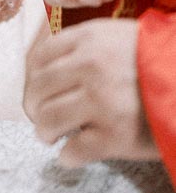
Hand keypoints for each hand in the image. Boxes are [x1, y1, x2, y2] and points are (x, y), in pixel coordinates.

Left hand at [24, 19, 158, 165]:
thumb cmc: (160, 59)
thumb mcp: (122, 36)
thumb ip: (87, 44)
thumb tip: (52, 65)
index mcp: (89, 39)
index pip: (40, 58)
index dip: (32, 77)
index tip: (35, 89)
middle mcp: (89, 68)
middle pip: (39, 90)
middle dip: (34, 106)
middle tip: (39, 116)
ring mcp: (101, 103)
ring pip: (49, 120)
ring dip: (45, 131)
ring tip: (49, 135)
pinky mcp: (114, 137)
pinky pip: (74, 151)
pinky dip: (67, 156)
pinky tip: (70, 155)